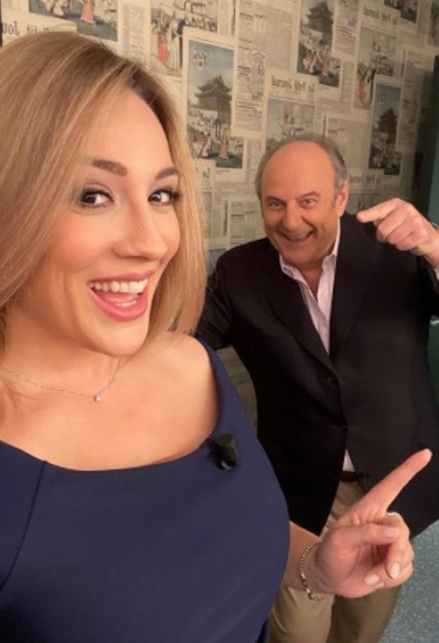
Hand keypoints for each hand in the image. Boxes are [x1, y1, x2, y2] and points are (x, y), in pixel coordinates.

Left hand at [310, 449, 431, 597]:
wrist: (329, 577)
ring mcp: (389, 543)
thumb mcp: (340, 540)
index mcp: (369, 509)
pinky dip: (391, 579)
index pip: (391, 485)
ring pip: (407, 552)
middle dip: (396, 552)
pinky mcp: (394, 562)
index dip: (408, 470)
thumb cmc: (330, 552)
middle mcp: (382, 523)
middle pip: (402, 530)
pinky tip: (375, 578)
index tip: (425, 454)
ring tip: (370, 574)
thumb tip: (395, 532)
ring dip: (390, 569)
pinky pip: (406, 569)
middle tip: (387, 570)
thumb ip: (366, 533)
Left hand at [357, 199, 438, 264]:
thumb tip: (361, 216)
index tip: (359, 217)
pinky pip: (401, 245)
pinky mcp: (420, 233)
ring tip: (401, 237)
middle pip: (383, 230)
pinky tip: (408, 241)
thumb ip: (378, 217)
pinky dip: (402, 246)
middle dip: (384, 236)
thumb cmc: (405, 226)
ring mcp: (414, 220)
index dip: (369, 215)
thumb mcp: (392, 218)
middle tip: (391, 234)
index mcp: (395, 204)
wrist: (427, 235)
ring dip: (394, 242)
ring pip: (392, 239)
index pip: (379, 210)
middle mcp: (406, 209)